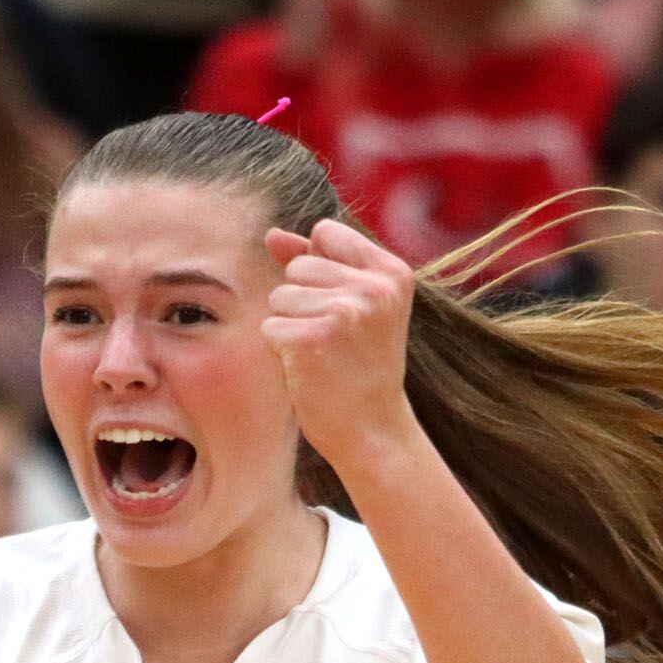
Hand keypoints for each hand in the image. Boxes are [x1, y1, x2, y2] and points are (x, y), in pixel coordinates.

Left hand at [262, 219, 417, 471]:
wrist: (372, 429)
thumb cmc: (360, 365)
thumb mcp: (355, 306)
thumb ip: (315, 262)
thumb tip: (271, 235)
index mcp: (392, 271)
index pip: (325, 233)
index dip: (318, 267)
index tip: (339, 306)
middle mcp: (373, 287)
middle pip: (299, 265)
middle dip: (301, 300)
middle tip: (332, 338)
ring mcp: (344, 311)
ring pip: (280, 296)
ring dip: (289, 325)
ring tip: (321, 352)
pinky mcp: (313, 339)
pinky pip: (270, 326)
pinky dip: (280, 349)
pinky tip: (308, 367)